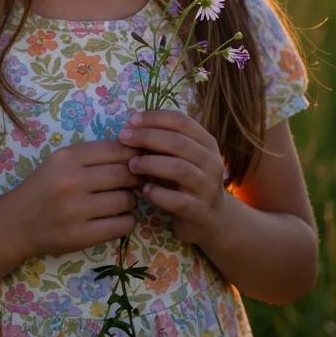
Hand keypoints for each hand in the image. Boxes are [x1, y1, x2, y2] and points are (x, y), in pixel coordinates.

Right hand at [11, 139, 144, 256]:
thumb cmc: (43, 187)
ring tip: (123, 201)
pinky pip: (121, 225)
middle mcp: (71, 181)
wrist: (17, 223)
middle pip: (124, 174)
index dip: (133, 154)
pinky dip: (128, 220)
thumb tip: (135, 152)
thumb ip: (93, 155)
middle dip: (135, 177)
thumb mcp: (60, 162)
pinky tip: (120, 218)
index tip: (137, 160)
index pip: (115, 149)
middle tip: (135, 182)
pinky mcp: (81, 236)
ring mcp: (76, 210)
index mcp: (67, 158)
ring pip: (125, 200)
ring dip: (131, 200)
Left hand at [117, 109, 227, 245]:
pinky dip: (158, 194)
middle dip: (147, 137)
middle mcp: (212, 162)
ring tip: (132, 165)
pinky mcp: (201, 211)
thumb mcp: (179, 158)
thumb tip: (130, 129)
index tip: (131, 121)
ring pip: (180, 169)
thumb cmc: (187, 182)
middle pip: (179, 142)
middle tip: (123, 138)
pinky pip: (178, 201)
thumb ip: (162, 144)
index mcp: (207, 142)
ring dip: (151, 164)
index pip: (181, 120)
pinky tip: (145, 190)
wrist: (211, 219)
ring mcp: (208, 187)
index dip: (154, 118)